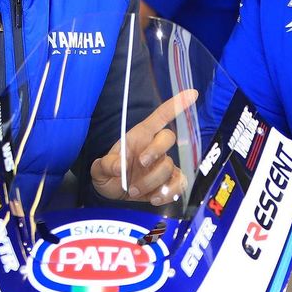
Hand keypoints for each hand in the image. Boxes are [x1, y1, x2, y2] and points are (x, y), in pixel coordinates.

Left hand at [90, 89, 198, 205]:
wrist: (113, 195)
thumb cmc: (108, 175)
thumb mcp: (99, 170)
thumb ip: (106, 166)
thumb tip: (119, 168)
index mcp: (140, 136)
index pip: (160, 117)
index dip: (176, 105)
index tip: (192, 93)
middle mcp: (154, 147)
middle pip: (168, 138)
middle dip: (156, 151)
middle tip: (140, 164)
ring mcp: (164, 164)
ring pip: (169, 166)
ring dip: (151, 181)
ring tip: (134, 191)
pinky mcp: (170, 182)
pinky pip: (179, 184)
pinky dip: (167, 193)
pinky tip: (153, 199)